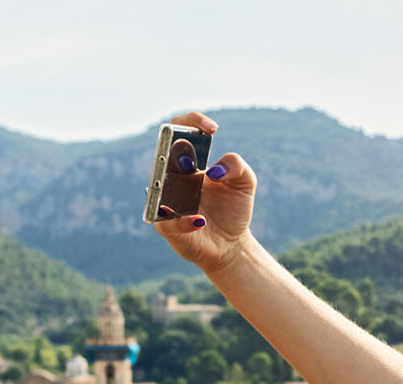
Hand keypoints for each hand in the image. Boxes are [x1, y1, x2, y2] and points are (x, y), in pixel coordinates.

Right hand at [152, 111, 258, 275]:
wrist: (232, 243)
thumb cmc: (233, 208)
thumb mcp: (245, 182)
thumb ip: (237, 166)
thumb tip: (215, 170)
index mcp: (188, 162)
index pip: (178, 131)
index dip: (191, 122)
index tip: (212, 128)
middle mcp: (171, 178)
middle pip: (161, 155)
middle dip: (175, 154)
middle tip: (193, 163)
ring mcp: (165, 201)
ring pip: (157, 187)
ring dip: (171, 187)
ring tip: (190, 186)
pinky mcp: (166, 227)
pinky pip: (165, 222)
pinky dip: (181, 221)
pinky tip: (200, 220)